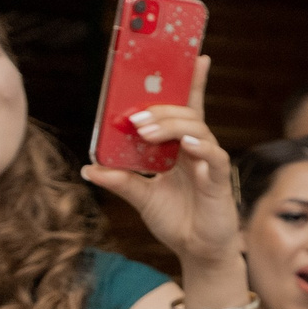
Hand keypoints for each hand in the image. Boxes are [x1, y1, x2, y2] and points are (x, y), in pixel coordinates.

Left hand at [82, 56, 242, 266]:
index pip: (186, 108)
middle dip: (161, 109)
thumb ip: (120, 180)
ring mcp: (209, 163)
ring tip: (145, 131)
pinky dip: (201, 146)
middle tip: (134, 117)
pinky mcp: (218, 181)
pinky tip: (187, 144)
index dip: (191, 82)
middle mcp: (197, 149)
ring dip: (170, 125)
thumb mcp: (141, 197)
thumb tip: (89, 169)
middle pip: (186, 113)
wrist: (197, 252)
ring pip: (197, 128)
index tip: (195, 56)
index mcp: (180, 148)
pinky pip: (214, 156)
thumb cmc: (177, 221)